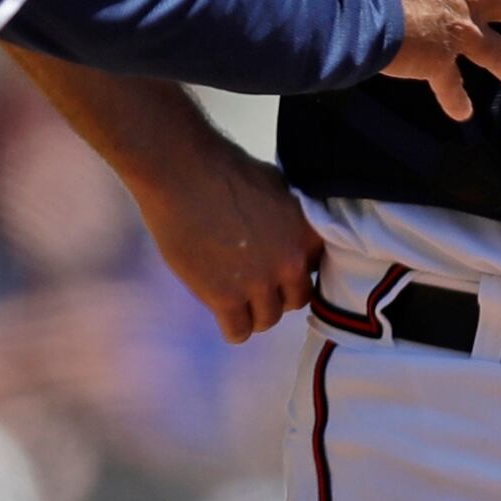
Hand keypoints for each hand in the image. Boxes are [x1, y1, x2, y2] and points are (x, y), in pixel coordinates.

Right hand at [134, 137, 322, 343]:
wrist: (183, 173)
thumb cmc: (225, 168)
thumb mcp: (278, 187)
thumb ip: (291, 218)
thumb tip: (292, 233)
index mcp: (307, 234)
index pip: (317, 271)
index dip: (295, 269)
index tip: (278, 266)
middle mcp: (290, 263)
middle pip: (294, 301)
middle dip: (276, 293)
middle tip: (254, 281)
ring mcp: (259, 283)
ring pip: (267, 320)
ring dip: (253, 311)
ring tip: (234, 294)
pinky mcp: (225, 298)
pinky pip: (238, 332)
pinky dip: (232, 326)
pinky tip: (223, 310)